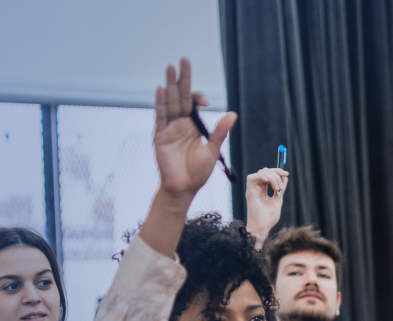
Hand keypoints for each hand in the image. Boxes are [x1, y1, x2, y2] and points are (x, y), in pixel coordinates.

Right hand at [152, 58, 237, 200]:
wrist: (183, 188)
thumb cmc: (198, 172)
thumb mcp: (213, 149)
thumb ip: (220, 131)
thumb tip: (232, 114)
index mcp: (193, 125)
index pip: (193, 103)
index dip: (198, 96)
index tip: (205, 102)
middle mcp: (180, 123)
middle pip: (180, 96)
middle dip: (182, 79)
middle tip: (183, 60)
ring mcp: (169, 128)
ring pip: (169, 102)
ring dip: (170, 85)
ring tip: (169, 68)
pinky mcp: (160, 135)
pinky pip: (160, 116)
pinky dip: (161, 103)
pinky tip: (162, 89)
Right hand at [245, 168, 288, 241]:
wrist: (263, 227)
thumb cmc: (269, 218)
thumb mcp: (278, 200)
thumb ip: (281, 189)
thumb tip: (285, 178)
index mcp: (263, 190)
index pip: (269, 174)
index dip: (277, 172)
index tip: (286, 174)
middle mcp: (257, 188)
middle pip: (265, 171)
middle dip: (276, 174)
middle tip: (281, 187)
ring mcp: (253, 190)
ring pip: (261, 173)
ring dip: (272, 178)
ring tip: (277, 189)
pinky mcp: (250, 192)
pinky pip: (251, 177)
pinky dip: (261, 176)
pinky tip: (268, 182)